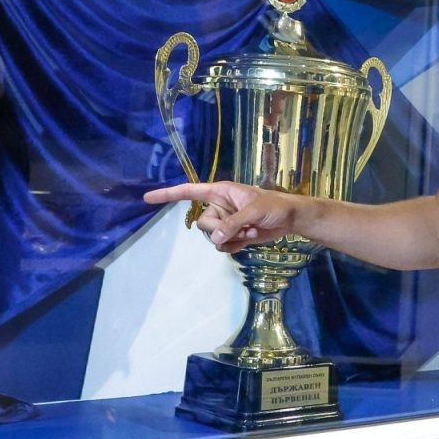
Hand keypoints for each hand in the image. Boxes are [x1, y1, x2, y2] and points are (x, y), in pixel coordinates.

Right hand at [143, 181, 299, 251]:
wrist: (290, 219)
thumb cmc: (274, 206)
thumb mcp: (254, 211)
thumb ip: (233, 223)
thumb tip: (215, 238)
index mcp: (220, 192)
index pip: (189, 192)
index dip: (168, 195)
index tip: (148, 198)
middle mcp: (219, 207)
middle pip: (202, 223)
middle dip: (221, 229)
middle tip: (243, 225)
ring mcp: (225, 222)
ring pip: (212, 237)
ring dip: (232, 238)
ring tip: (251, 230)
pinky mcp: (232, 235)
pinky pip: (222, 246)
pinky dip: (234, 246)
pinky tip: (249, 239)